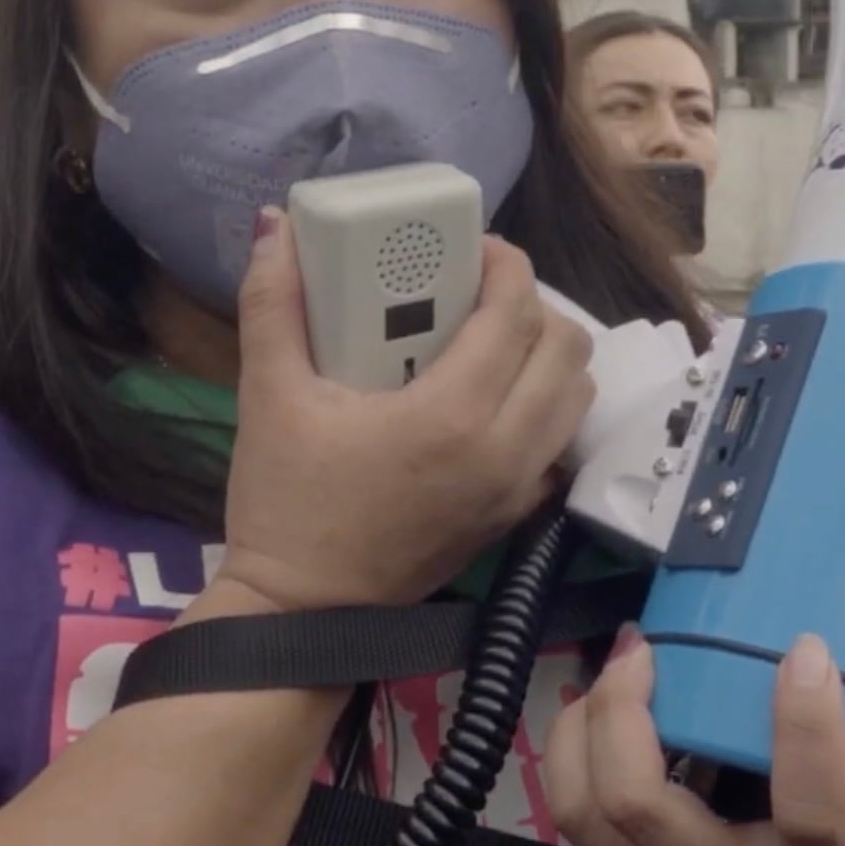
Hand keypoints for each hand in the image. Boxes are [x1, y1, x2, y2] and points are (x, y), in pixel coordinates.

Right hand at [217, 210, 595, 612]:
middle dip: (530, 304)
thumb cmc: (284, 506)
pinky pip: (559, 445)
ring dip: (546, 355)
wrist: (301, 619)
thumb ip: (272, 304)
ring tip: (487, 340)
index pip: (516, 312)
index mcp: (453, 414)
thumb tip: (273, 225)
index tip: (471, 247)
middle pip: (566, 348)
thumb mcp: (270, 396)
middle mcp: (504, 450)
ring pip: (574, 397)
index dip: (505, 264)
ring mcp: (516, 490)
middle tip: (476, 292)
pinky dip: (543, 408)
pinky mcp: (513, 518)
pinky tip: (488, 400)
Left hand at [547, 628, 844, 845]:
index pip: (814, 807)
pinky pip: (575, 823)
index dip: (806, 730)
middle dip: (631, 714)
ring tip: (617, 667)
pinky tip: (585, 712)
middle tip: (648, 648)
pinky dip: (564, 758)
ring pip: (592, 812)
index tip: (809, 651)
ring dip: (585, 728)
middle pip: (648, 803)